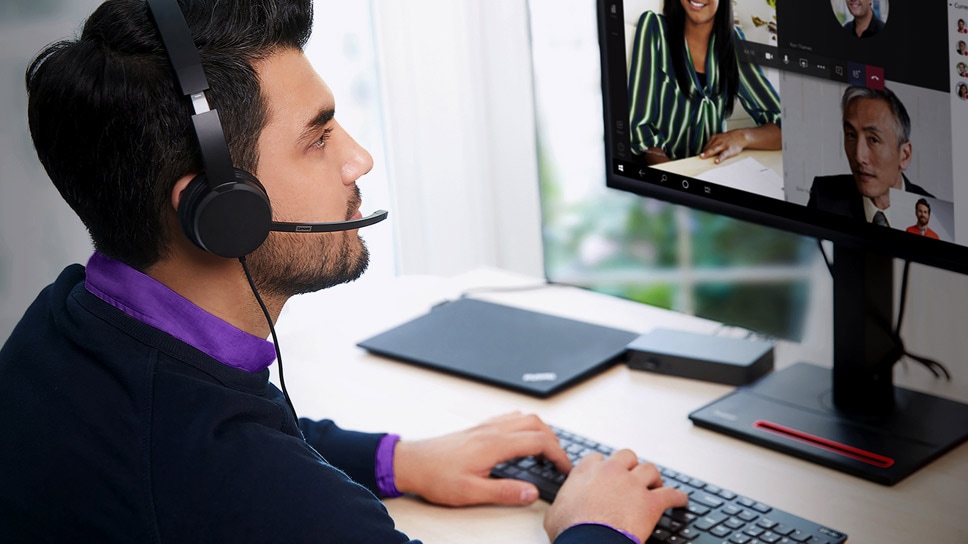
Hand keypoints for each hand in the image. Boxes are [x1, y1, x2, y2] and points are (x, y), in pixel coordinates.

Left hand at [392, 412, 570, 505]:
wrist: (412, 462)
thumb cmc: (436, 476)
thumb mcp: (471, 492)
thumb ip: (504, 492)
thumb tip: (531, 493)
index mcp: (494, 444)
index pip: (538, 441)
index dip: (558, 454)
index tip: (565, 468)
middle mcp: (492, 430)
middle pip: (536, 423)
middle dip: (554, 440)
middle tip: (560, 460)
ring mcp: (485, 426)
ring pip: (524, 417)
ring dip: (541, 430)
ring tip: (546, 451)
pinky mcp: (479, 428)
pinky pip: (510, 418)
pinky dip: (525, 426)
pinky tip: (522, 440)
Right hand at [543, 450, 688, 542]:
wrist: (589, 542)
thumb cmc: (570, 530)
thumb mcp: (555, 511)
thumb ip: (563, 501)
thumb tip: (560, 507)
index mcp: (586, 472)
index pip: (598, 459)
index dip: (604, 467)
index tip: (607, 475)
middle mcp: (611, 472)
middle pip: (627, 457)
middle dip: (631, 466)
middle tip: (633, 477)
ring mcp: (633, 485)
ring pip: (650, 470)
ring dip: (653, 478)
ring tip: (655, 486)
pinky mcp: (651, 503)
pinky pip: (670, 495)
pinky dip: (677, 497)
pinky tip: (681, 500)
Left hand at [699, 122, 780, 163]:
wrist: (741, 136)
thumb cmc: (729, 139)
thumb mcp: (720, 137)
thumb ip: (713, 143)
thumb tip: (706, 151)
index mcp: (715, 138)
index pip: (707, 145)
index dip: (703, 151)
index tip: (700, 156)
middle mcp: (718, 141)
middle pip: (709, 147)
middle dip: (704, 151)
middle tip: (699, 156)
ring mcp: (723, 145)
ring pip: (714, 149)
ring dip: (708, 153)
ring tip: (703, 157)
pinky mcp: (729, 150)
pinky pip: (723, 154)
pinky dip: (719, 158)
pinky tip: (716, 161)